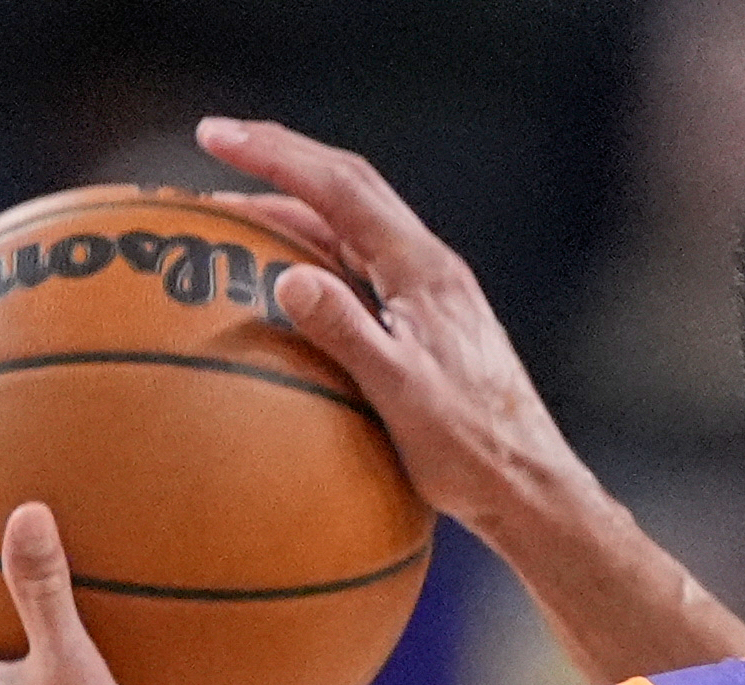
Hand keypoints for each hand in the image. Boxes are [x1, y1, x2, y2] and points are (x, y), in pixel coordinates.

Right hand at [196, 117, 583, 539]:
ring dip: (295, 207)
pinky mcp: (430, 324)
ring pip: (354, 226)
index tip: (214, 136)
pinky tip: (287, 277)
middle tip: (219, 142)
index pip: (339, 189)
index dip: (274, 156)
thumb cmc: (472, 451)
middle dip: (283, 158)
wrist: (529, 488)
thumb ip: (347, 333)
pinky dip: (316, 253)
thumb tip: (288, 280)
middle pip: (349, 188)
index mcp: (424, 271)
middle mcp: (431, 269)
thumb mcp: (401, 394)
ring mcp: (432, 295)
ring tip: (234, 210)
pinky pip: (362, 267)